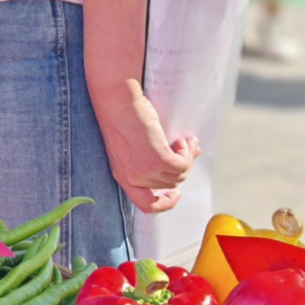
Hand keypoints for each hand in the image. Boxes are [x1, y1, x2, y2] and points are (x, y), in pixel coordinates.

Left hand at [95, 85, 200, 213]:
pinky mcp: (156, 159)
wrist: (116, 99)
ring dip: (186, 157)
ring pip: (178, 174)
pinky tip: (181, 140)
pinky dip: (186, 152)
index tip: (176, 193)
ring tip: (184, 140)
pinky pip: (182, 164)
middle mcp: (132, 178)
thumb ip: (151, 159)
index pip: (146, 205)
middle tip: (187, 149)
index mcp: (123, 176)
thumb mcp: (134, 146)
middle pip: (170, 184)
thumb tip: (184, 163)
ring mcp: (144, 170)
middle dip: (182, 167)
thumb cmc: (122, 116)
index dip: (164, 203)